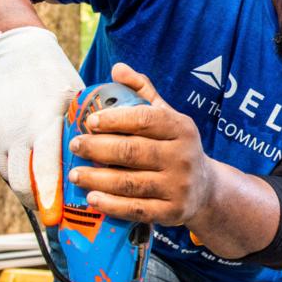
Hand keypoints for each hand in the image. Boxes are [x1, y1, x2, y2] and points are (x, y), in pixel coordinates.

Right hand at [0, 27, 82, 212]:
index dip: (49, 197)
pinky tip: (27, 174)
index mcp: (43, 123)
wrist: (13, 54)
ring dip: (25, 188)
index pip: (44, 170)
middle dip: (37, 202)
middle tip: (53, 214)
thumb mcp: (76, 99)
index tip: (55, 218)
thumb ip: (85, 130)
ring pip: (8, 174)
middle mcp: (15, 131)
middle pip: (22, 181)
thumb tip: (106, 162)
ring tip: (43, 197)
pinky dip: (12, 171)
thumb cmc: (54, 78)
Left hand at [67, 63, 214, 224]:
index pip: (145, 119)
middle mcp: (183, 157)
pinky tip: (92, 198)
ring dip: (97, 178)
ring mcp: (179, 186)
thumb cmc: (176, 147)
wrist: (206, 190)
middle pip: (133, 151)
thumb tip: (118, 69)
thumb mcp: (168, 117)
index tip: (89, 121)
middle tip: (75, 145)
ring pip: (130, 182)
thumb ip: (143, 92)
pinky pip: (136, 209)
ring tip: (75, 173)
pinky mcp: (173, 212)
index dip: (114, 120)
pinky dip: (111, 205)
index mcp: (182, 128)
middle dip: (97, 148)